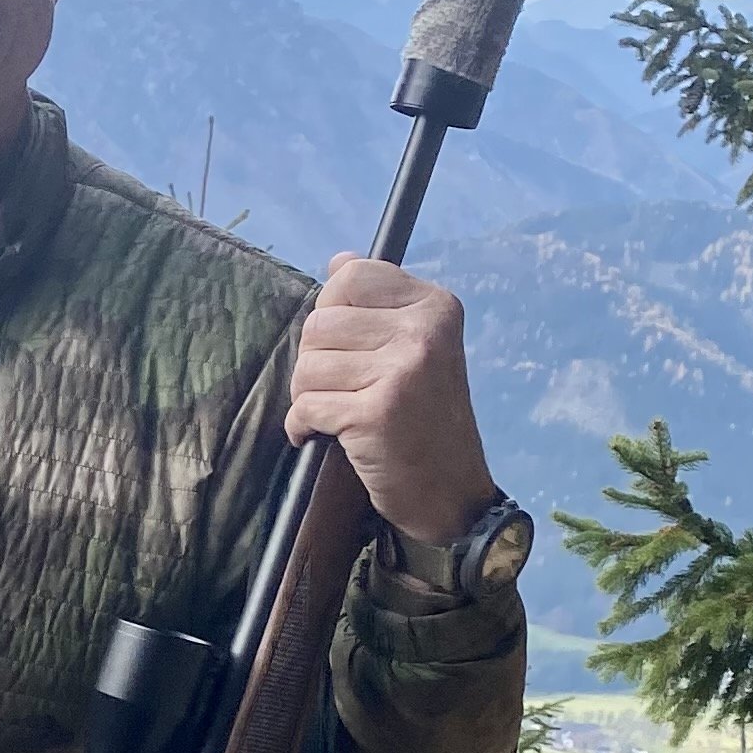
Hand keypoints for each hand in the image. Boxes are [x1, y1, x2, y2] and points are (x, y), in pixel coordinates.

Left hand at [284, 257, 495, 543]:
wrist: (450, 491)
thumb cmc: (425, 419)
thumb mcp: (418, 349)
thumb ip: (379, 304)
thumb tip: (337, 261)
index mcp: (434, 306)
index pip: (350, 277)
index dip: (331, 312)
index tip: (346, 347)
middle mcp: (423, 331)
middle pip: (320, 323)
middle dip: (315, 362)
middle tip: (340, 390)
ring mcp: (403, 371)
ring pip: (307, 365)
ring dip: (307, 396)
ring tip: (335, 413)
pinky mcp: (377, 413)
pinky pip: (306, 406)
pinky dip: (302, 426)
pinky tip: (319, 436)